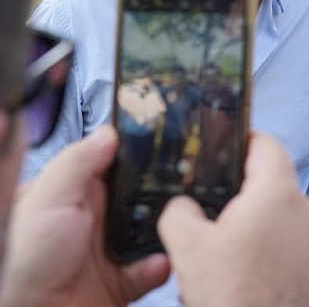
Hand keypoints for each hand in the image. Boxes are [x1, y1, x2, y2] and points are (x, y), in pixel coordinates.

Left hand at [0, 126, 169, 306]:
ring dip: (167, 231)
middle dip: (164, 194)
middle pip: (142, 196)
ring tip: (176, 226)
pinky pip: (153, 268)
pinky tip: (157, 262)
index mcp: (74, 193)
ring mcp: (109, 250)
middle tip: (181, 189)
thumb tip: (109, 133)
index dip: (141, 155)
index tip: (169, 145)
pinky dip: (160, 265)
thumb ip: (78, 163)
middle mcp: (94, 220)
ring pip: (154, 231)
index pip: (115, 164)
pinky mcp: (121, 280)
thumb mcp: (47, 199)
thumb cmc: (22, 260)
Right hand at [158, 132, 308, 306]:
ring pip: (274, 213)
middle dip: (235, 188)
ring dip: (245, 221)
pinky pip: (282, 240)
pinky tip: (234, 267)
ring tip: (214, 242)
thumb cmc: (236, 294)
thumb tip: (181, 205)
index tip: (219, 142)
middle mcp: (303, 209)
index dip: (240, 138)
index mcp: (278, 192)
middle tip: (205, 198)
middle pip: (268, 180)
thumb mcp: (188, 248)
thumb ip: (179, 212)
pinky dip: (259, 244)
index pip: (265, 143)